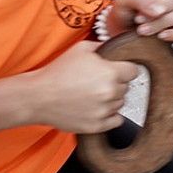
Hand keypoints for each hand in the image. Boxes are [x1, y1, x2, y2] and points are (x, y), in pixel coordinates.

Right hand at [24, 41, 138, 133]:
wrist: (37, 96)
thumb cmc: (57, 72)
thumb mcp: (81, 49)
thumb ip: (103, 46)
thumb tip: (117, 46)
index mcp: (110, 73)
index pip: (134, 71)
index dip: (125, 69)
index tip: (117, 70)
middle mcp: (110, 93)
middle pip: (126, 87)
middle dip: (116, 83)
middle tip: (97, 82)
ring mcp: (104, 111)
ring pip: (120, 103)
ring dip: (111, 99)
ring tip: (91, 94)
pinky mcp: (97, 125)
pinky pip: (116, 120)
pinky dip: (109, 115)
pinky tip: (96, 108)